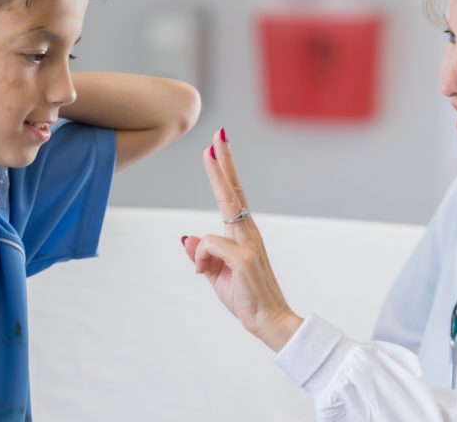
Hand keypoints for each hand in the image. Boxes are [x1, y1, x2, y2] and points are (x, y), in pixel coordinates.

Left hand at [180, 129, 302, 351]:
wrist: (268, 321)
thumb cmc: (245, 297)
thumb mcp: (214, 274)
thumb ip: (202, 255)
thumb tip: (187, 237)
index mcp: (241, 235)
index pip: (231, 198)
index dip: (222, 174)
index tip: (216, 149)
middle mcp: (247, 233)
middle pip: (233, 190)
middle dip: (225, 161)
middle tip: (219, 135)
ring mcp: (248, 243)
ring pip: (226, 203)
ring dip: (218, 176)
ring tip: (212, 147)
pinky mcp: (243, 257)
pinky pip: (209, 246)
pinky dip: (202, 260)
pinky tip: (204, 272)